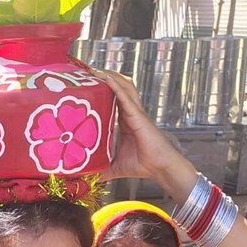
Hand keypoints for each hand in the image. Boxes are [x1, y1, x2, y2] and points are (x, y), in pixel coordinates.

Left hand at [97, 70, 193, 191]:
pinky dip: (116, 87)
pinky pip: (126, 98)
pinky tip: (106, 78)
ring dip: (110, 76)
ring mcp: (136, 113)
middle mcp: (131, 113)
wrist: (160, 168)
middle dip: (105, 77)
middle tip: (87, 70)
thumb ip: (101, 169)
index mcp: (125, 120)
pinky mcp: (139, 116)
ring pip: (123, 87)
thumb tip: (85, 177)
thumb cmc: (142, 165)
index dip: (102, 88)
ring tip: (94, 69)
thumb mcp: (115, 166)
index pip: (112, 98)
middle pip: (118, 88)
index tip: (86, 82)